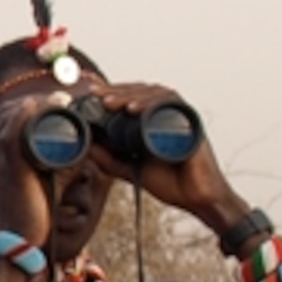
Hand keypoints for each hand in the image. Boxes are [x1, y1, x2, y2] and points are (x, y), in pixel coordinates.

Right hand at [0, 98, 57, 245]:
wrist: (19, 241)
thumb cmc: (31, 216)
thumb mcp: (43, 182)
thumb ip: (56, 166)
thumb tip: (80, 151)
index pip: (7, 118)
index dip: (29, 105)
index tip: (54, 102)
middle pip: (9, 111)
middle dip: (34, 100)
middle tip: (60, 99)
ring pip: (12, 115)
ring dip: (37, 102)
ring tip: (61, 100)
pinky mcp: (9, 164)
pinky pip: (13, 129)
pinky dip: (31, 112)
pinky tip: (52, 104)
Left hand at [82, 80, 239, 224]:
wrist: (196, 199)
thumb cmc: (170, 182)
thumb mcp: (129, 168)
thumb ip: (107, 158)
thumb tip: (84, 144)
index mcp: (150, 120)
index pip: (128, 96)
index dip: (109, 87)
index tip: (87, 82)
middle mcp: (165, 114)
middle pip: (138, 91)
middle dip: (113, 90)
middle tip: (93, 93)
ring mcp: (178, 116)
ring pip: (152, 93)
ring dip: (128, 95)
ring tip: (108, 102)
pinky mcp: (190, 122)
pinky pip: (170, 105)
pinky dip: (150, 104)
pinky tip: (132, 109)